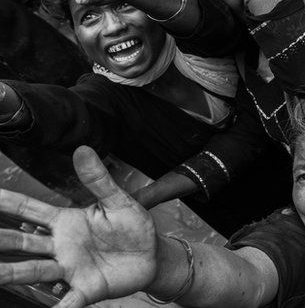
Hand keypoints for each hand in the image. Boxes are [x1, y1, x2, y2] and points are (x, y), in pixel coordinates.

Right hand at [0, 146, 156, 307]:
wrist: (152, 255)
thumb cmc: (133, 228)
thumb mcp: (118, 201)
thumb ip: (98, 180)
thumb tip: (82, 149)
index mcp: (66, 222)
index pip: (30, 211)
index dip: (8, 204)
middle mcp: (61, 246)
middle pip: (22, 242)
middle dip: (1, 240)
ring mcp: (70, 268)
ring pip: (34, 270)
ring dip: (11, 273)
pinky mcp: (86, 288)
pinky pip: (68, 301)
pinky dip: (60, 307)